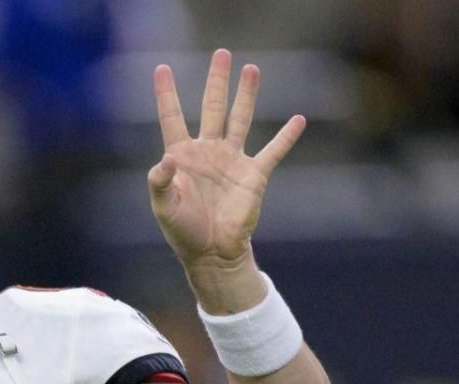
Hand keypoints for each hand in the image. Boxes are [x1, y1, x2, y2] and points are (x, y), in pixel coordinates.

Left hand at [147, 52, 303, 271]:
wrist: (212, 253)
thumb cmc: (183, 231)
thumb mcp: (164, 208)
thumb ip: (160, 182)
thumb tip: (164, 160)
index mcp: (182, 156)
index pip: (172, 117)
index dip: (167, 94)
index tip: (162, 68)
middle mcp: (208, 151)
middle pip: (213, 107)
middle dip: (217, 81)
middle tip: (222, 54)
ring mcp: (232, 160)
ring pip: (241, 119)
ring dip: (247, 95)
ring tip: (252, 69)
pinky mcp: (254, 175)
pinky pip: (273, 152)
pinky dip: (286, 137)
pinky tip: (298, 120)